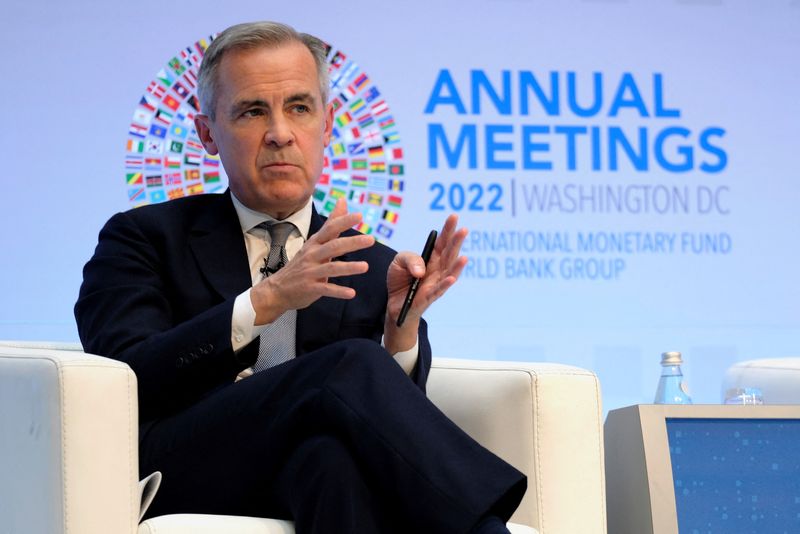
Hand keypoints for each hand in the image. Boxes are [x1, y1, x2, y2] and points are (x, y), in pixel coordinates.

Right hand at [250, 199, 374, 324]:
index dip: (343, 221)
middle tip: (370, 240)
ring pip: (331, 268)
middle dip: (352, 242)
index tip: (359, 216)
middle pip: (333, 246)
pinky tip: (351, 294)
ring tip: (365, 267)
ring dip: (348, 267)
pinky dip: (338, 291)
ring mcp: (310, 272)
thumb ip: (332, 225)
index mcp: (315, 243)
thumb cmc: (302, 264)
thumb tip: (342, 201)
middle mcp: (312, 255)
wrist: (278, 289)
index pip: (330, 229)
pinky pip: (326, 289)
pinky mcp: (310, 288)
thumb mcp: (315, 243)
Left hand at [383, 214, 467, 353]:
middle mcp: (437, 270)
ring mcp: (435, 283)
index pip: (441, 242)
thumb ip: (410, 260)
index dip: (448, 230)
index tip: (454, 216)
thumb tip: (421, 271)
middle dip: (456, 242)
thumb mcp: (398, 262)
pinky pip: (438, 290)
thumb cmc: (400, 281)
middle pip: (448, 254)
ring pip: (448, 272)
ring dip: (457, 265)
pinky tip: (452, 278)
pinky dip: (446, 284)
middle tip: (463, 230)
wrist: (394, 304)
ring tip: (464, 256)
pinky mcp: (428, 297)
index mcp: (431, 258)